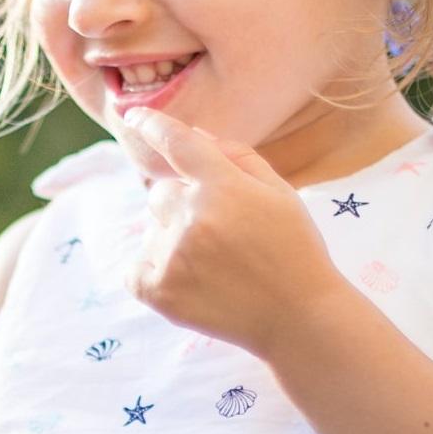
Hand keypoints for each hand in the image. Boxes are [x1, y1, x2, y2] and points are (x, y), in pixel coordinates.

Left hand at [121, 108, 347, 356]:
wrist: (298, 318)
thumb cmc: (293, 250)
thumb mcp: (280, 193)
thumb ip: (237, 157)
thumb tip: (193, 134)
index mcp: (224, 187)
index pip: (178, 143)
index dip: (153, 125)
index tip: (134, 115)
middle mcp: (192, 217)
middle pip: (160, 193)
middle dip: (182, 204)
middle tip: (220, 232)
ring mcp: (172, 256)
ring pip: (151, 230)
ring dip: (172, 238)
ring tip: (214, 264)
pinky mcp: (158, 291)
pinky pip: (136, 267)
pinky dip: (155, 271)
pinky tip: (191, 281)